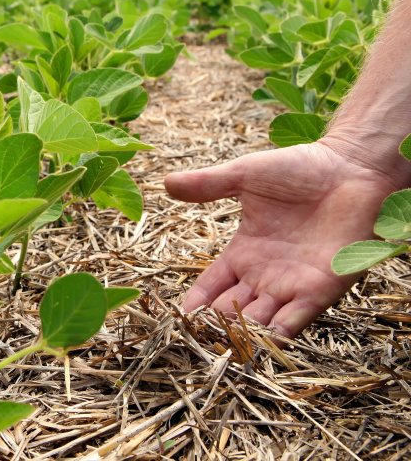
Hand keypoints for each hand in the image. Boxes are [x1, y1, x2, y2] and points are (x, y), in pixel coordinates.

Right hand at [164, 140, 400, 338]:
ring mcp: (292, 284)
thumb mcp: (244, 175)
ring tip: (222, 348)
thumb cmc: (299, 167)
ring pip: (259, 322)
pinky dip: (278, 335)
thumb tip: (166, 183)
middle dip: (215, 327)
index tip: (178, 319)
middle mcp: (264, 275)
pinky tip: (260, 344)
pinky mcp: (321, 289)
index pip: (210, 287)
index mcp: (243, 252)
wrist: (351, 168)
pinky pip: (295, 321)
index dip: (195, 305)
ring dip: (243, 336)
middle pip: (232, 311)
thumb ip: (207, 185)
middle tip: (197, 340)